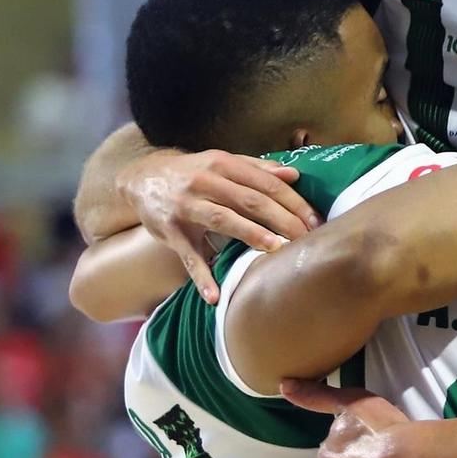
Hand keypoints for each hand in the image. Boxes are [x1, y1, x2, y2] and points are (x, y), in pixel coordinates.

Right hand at [118, 150, 319, 300]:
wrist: (141, 179)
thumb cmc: (191, 172)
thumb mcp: (221, 162)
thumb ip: (256, 168)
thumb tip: (294, 175)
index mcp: (222, 164)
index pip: (265, 183)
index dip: (293, 201)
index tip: (315, 220)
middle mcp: (205, 182)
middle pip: (250, 201)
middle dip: (282, 219)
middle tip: (306, 238)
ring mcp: (186, 207)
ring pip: (223, 220)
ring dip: (250, 234)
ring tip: (275, 250)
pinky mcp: (171, 232)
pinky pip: (188, 256)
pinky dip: (201, 276)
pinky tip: (215, 295)